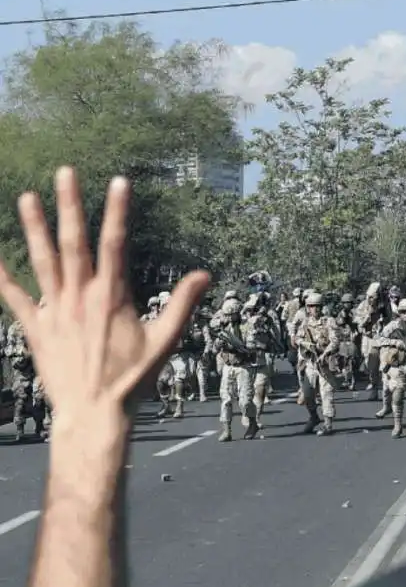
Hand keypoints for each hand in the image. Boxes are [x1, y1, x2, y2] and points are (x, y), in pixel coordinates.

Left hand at [0, 167, 209, 418]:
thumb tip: (204, 275)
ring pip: (43, 261)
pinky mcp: (36, 329)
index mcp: (112, 297)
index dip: (117, 211)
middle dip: (70, 205)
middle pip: (74, 242)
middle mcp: (80, 297)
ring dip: (34, 228)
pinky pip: (13, 298)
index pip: (116, 243)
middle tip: (65, 173)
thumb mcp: (165, 341)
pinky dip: (1, 276)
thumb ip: (183, 305)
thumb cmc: (132, 380)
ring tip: (27, 197)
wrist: (93, 413)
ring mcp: (54, 312)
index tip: (119, 182)